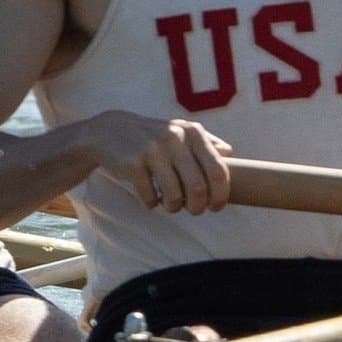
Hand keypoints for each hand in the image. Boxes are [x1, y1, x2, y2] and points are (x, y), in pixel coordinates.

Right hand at [81, 111, 232, 212]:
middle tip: (192, 210)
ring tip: (169, 203)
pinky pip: (150, 198)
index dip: (220, 195)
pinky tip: (148, 195)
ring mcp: (152, 150)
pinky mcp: (132, 163)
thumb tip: (230, 155)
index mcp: (193, 132)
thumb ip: (207, 143)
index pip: (217, 171)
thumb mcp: (181, 132)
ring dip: (173, 207)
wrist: (110, 131)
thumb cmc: (154, 138)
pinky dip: (151, 203)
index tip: (215, 206)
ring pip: (174, 196)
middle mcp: (175, 138)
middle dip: (197, 207)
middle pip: (198, 188)